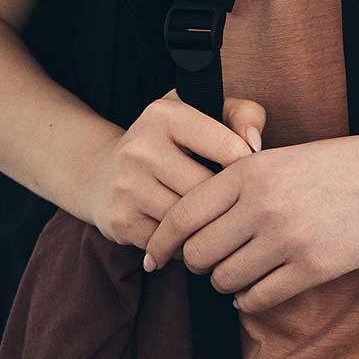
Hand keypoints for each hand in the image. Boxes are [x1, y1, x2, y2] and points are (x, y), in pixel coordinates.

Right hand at [82, 87, 267, 249]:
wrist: (104, 175)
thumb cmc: (170, 143)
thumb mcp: (202, 114)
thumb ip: (242, 114)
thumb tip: (255, 144)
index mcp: (165, 114)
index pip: (228, 146)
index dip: (247, 167)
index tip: (248, 174)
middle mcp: (141, 147)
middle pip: (208, 188)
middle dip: (225, 199)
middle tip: (233, 203)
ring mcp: (127, 186)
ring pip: (190, 218)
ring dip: (206, 224)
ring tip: (213, 218)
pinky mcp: (121, 221)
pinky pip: (172, 243)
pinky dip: (185, 243)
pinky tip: (186, 232)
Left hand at [142, 124, 358, 313]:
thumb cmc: (338, 165)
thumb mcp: (281, 157)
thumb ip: (239, 182)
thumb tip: (194, 222)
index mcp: (249, 172)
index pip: (182, 215)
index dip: (160, 242)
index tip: (152, 257)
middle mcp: (261, 205)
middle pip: (197, 254)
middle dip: (197, 264)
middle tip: (209, 263)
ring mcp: (287, 238)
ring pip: (225, 280)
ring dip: (225, 283)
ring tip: (240, 272)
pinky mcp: (312, 268)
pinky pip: (257, 298)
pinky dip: (249, 299)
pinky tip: (257, 289)